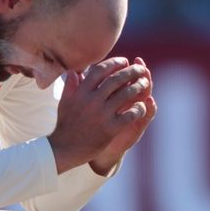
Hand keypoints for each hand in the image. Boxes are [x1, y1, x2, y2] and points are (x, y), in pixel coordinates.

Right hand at [48, 56, 155, 173]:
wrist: (65, 149)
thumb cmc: (65, 125)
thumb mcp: (64, 103)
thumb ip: (70, 86)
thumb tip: (75, 71)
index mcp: (81, 92)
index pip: (100, 70)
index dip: (114, 63)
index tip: (124, 61)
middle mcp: (92, 100)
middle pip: (116, 79)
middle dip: (131, 71)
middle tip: (141, 68)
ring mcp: (102, 114)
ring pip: (126, 94)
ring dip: (138, 87)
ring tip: (144, 84)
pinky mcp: (110, 128)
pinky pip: (130, 114)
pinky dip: (139, 108)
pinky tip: (142, 106)